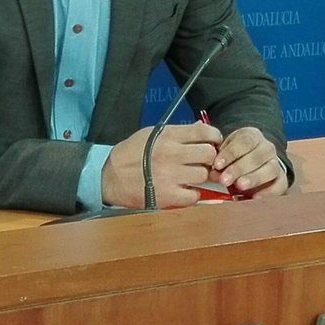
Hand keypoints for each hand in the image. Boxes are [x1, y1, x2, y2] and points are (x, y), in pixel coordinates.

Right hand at [101, 123, 222, 208]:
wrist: (110, 177)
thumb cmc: (131, 153)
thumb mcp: (152, 134)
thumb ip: (178, 132)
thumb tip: (201, 127)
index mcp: (168, 136)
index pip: (204, 132)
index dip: (215, 137)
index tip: (214, 142)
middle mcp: (172, 154)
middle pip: (209, 154)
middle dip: (209, 158)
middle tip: (203, 162)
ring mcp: (171, 176)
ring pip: (203, 175)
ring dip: (201, 176)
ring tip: (192, 177)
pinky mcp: (168, 196)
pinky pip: (194, 196)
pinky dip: (193, 194)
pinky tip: (185, 190)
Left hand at [213, 127, 287, 198]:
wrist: (254, 160)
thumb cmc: (235, 156)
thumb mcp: (226, 151)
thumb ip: (220, 160)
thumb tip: (213, 174)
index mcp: (253, 136)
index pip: (245, 141)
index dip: (231, 153)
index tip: (217, 165)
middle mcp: (267, 148)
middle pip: (257, 156)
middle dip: (239, 169)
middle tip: (224, 180)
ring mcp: (276, 163)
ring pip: (270, 169)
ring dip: (254, 178)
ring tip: (239, 187)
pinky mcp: (282, 180)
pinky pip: (280, 186)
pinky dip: (268, 192)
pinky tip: (254, 197)